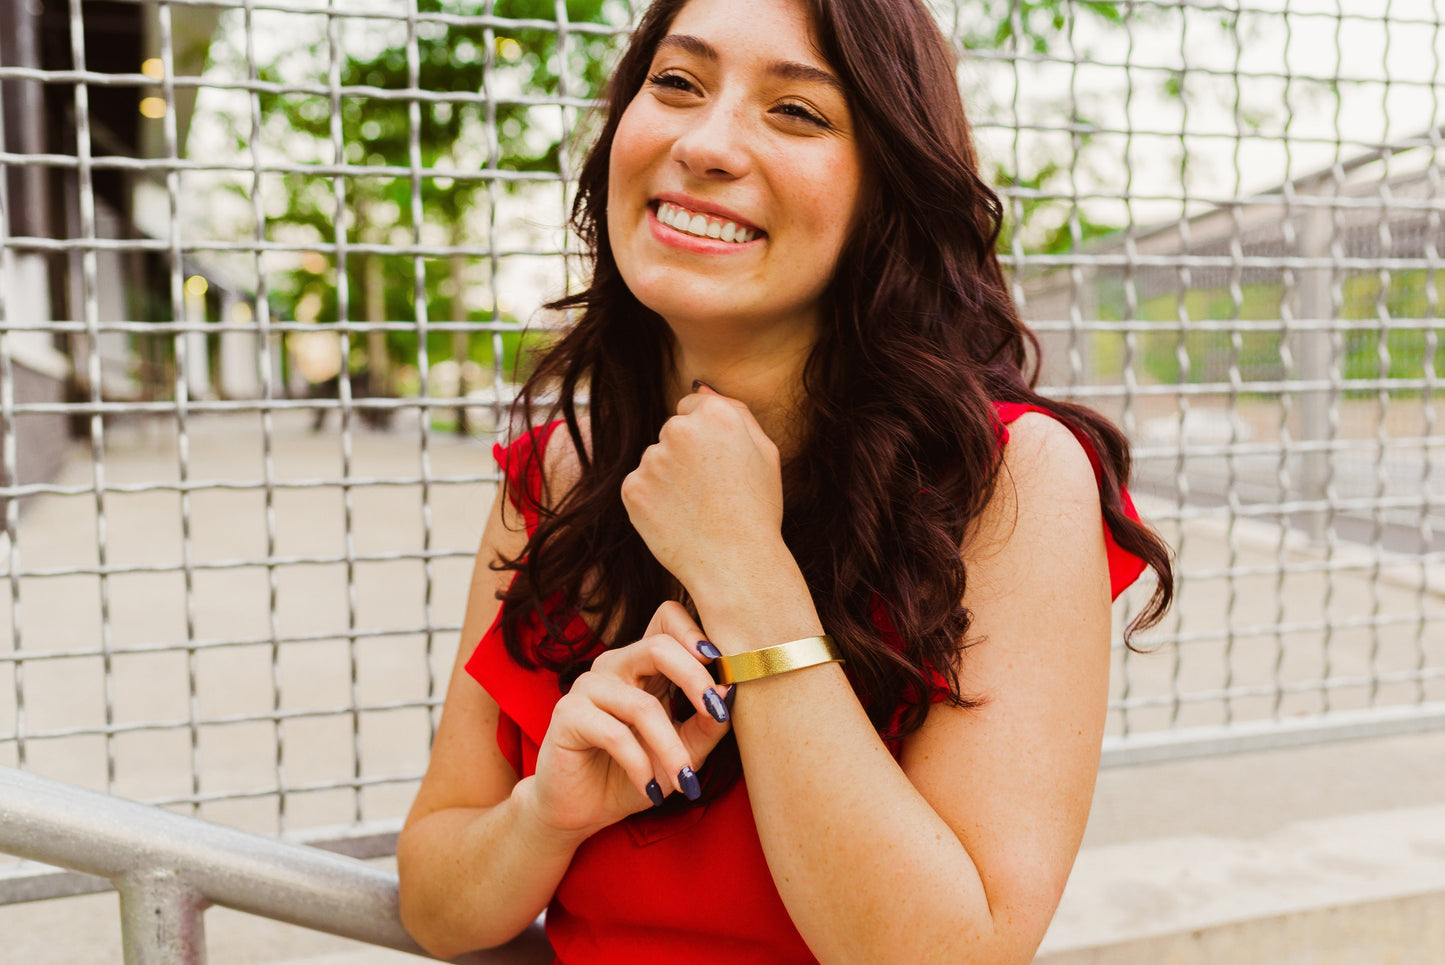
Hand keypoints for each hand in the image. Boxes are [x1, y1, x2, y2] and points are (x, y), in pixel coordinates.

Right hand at [526, 602, 732, 836]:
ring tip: (685, 779)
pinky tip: (651, 789)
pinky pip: (614, 734)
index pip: (668, 617)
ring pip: (642, 705)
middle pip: (658, 646)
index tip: (723, 666)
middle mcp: (615, 665)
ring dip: (670, 748)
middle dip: (695, 680)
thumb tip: (731, 690)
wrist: (584, 810)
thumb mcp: (685, 750)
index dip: (695, 633)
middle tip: (718, 714)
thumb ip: (708, 723)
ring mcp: (588, 686)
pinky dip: (640, 765)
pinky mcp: (568, 714)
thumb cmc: (638, 773)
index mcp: (644, 663)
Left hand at [621, 385, 786, 595]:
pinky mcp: (632, 488)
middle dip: (685, 454)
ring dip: (668, 478)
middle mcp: (680, 429)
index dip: (707, 437)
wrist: (736, 565)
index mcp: (717, 414)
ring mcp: (652, 459)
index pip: (693, 406)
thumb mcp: (765, 452)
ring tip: (696, 510)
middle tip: (710, 492)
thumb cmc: (757, 510)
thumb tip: (700, 387)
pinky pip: (639, 486)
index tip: (717, 465)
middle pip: (673, 431)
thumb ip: (736, 411)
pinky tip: (677, 520)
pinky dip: (652, 501)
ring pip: (655, 460)